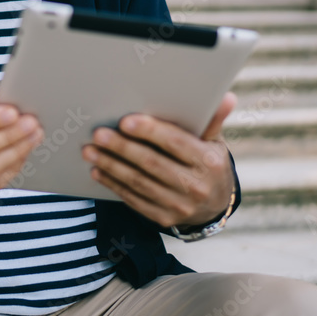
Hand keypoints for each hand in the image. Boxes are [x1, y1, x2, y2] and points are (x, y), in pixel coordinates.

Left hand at [81, 92, 236, 228]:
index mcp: (209, 162)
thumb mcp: (214, 142)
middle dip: (122, 147)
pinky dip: (114, 184)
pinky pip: (133, 199)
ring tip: (90, 150)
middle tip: (99, 134)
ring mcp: (179, 206)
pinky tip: (98, 170)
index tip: (126, 121)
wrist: (214, 205)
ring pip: (138, 182)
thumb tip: (226, 97)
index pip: (176, 143)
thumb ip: (212, 120)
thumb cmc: (208, 163)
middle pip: (151, 163)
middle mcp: (195, 186)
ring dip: (111, 165)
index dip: (150, 132)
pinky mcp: (164, 218)